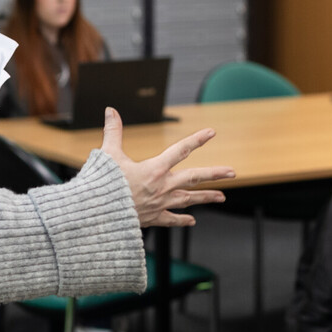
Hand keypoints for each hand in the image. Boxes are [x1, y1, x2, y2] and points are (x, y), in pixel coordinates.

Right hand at [100, 107, 234, 226]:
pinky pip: (172, 219)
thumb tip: (111, 110)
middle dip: (214, 174)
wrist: (100, 214)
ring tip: (221, 196)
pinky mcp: (153, 218)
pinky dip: (183, 220)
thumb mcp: (108, 154)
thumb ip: (113, 131)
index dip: (197, 140)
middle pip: (194, 178)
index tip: (211, 133)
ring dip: (206, 197)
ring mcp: (160, 203)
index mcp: (154, 168)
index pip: (181, 150)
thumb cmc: (103, 184)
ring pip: (189, 199)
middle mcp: (162, 186)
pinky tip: (193, 221)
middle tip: (232, 172)